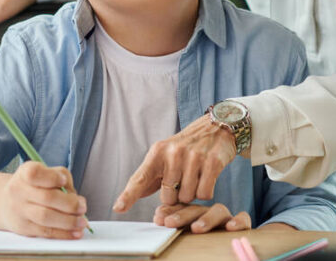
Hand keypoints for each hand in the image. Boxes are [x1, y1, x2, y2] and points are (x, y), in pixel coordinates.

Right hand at [0, 161, 88, 238]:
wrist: (6, 202)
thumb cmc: (33, 186)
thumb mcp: (44, 173)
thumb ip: (62, 181)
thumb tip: (78, 201)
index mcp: (25, 173)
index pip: (35, 173)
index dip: (52, 177)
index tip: (64, 181)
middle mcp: (19, 191)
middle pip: (46, 198)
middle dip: (69, 204)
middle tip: (82, 207)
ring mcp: (19, 210)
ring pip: (46, 217)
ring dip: (68, 221)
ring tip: (82, 222)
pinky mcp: (24, 228)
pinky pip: (45, 232)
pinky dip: (63, 234)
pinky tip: (75, 233)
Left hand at [113, 114, 235, 212]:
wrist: (217, 128)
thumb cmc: (187, 147)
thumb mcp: (165, 155)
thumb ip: (149, 177)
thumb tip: (130, 197)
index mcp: (158, 152)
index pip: (141, 177)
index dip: (128, 195)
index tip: (118, 207)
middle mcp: (174, 153)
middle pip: (168, 198)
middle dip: (176, 194)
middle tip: (184, 177)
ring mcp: (194, 157)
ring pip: (187, 197)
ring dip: (192, 193)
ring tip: (196, 175)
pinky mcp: (212, 162)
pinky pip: (204, 194)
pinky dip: (206, 191)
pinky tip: (206, 177)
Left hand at [153, 202, 249, 232]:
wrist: (231, 246)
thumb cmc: (204, 241)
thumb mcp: (186, 236)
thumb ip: (175, 226)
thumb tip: (157, 217)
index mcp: (194, 214)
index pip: (181, 208)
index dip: (170, 211)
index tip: (158, 218)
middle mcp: (209, 213)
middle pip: (196, 209)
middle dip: (182, 215)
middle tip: (170, 223)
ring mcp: (226, 218)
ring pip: (218, 210)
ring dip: (207, 218)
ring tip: (196, 228)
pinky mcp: (242, 224)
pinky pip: (243, 218)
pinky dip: (238, 221)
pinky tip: (230, 227)